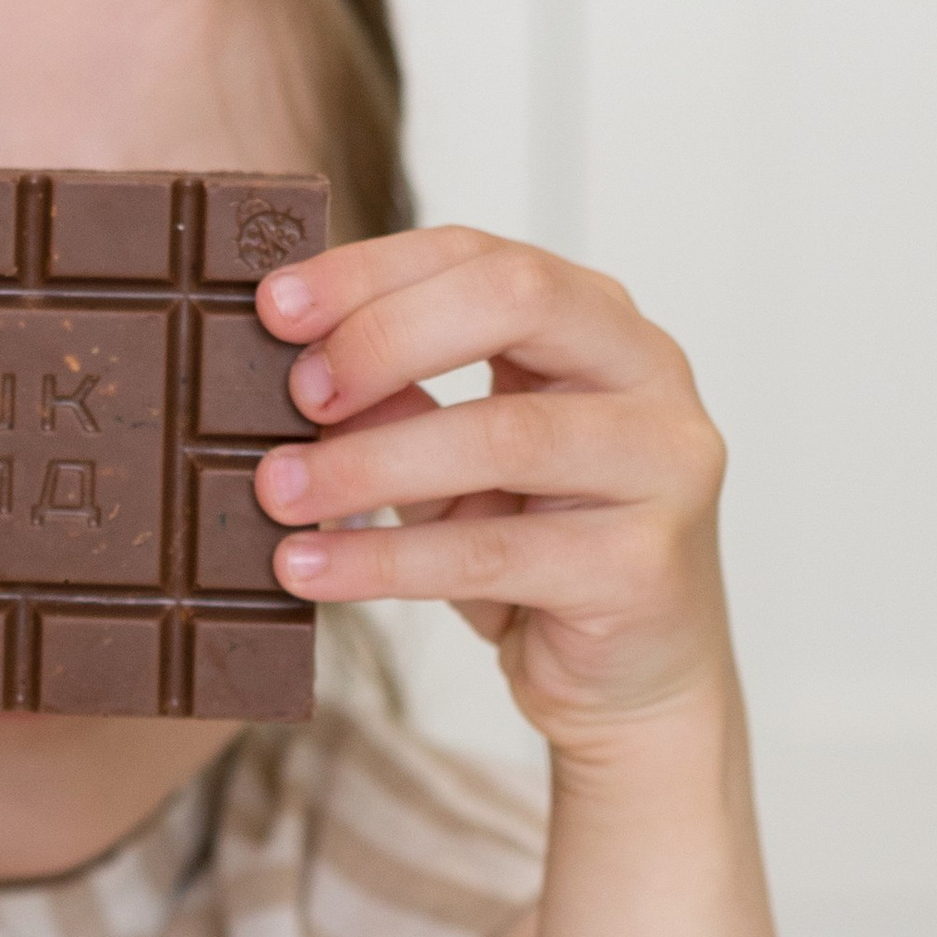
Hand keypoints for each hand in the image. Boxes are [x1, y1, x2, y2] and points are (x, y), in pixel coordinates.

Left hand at [251, 228, 730, 753]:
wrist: (637, 681)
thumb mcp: (458, 464)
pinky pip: (490, 555)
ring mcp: (662, 466)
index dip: (371, 273)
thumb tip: (297, 368)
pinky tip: (310, 567)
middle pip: (515, 301)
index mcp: (600, 322)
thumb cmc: (542, 552)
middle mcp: (649, 374)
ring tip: (277, 490)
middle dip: (384, 337)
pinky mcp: (641, 567)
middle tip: (295, 394)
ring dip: (368, 461)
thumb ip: (400, 404)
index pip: (481, 255)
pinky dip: (384, 560)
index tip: (275, 307)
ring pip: (500, 435)